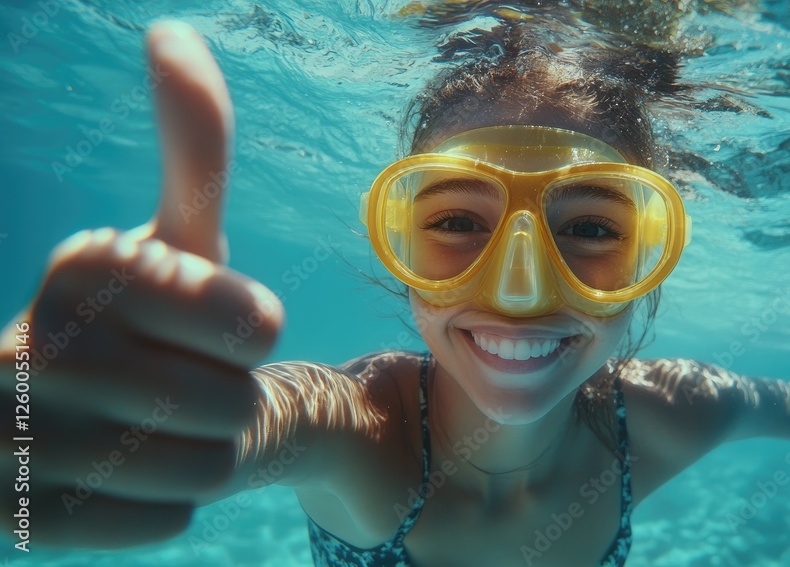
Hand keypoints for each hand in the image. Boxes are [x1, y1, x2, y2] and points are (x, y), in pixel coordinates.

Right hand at [1, 21, 282, 547]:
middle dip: (227, 402)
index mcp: (88, 266)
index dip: (250, 333)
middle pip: (234, 406)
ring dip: (200, 456)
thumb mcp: (175, 237)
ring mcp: (19, 437)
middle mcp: (42, 343)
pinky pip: (165, 523)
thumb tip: (174, 31)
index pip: (258, 324)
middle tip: (174, 386)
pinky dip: (163, 504)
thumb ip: (192, 147)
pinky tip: (119, 472)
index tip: (206, 326)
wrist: (72, 419)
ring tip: (147, 427)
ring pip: (203, 471)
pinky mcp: (21, 517)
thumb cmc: (148, 323)